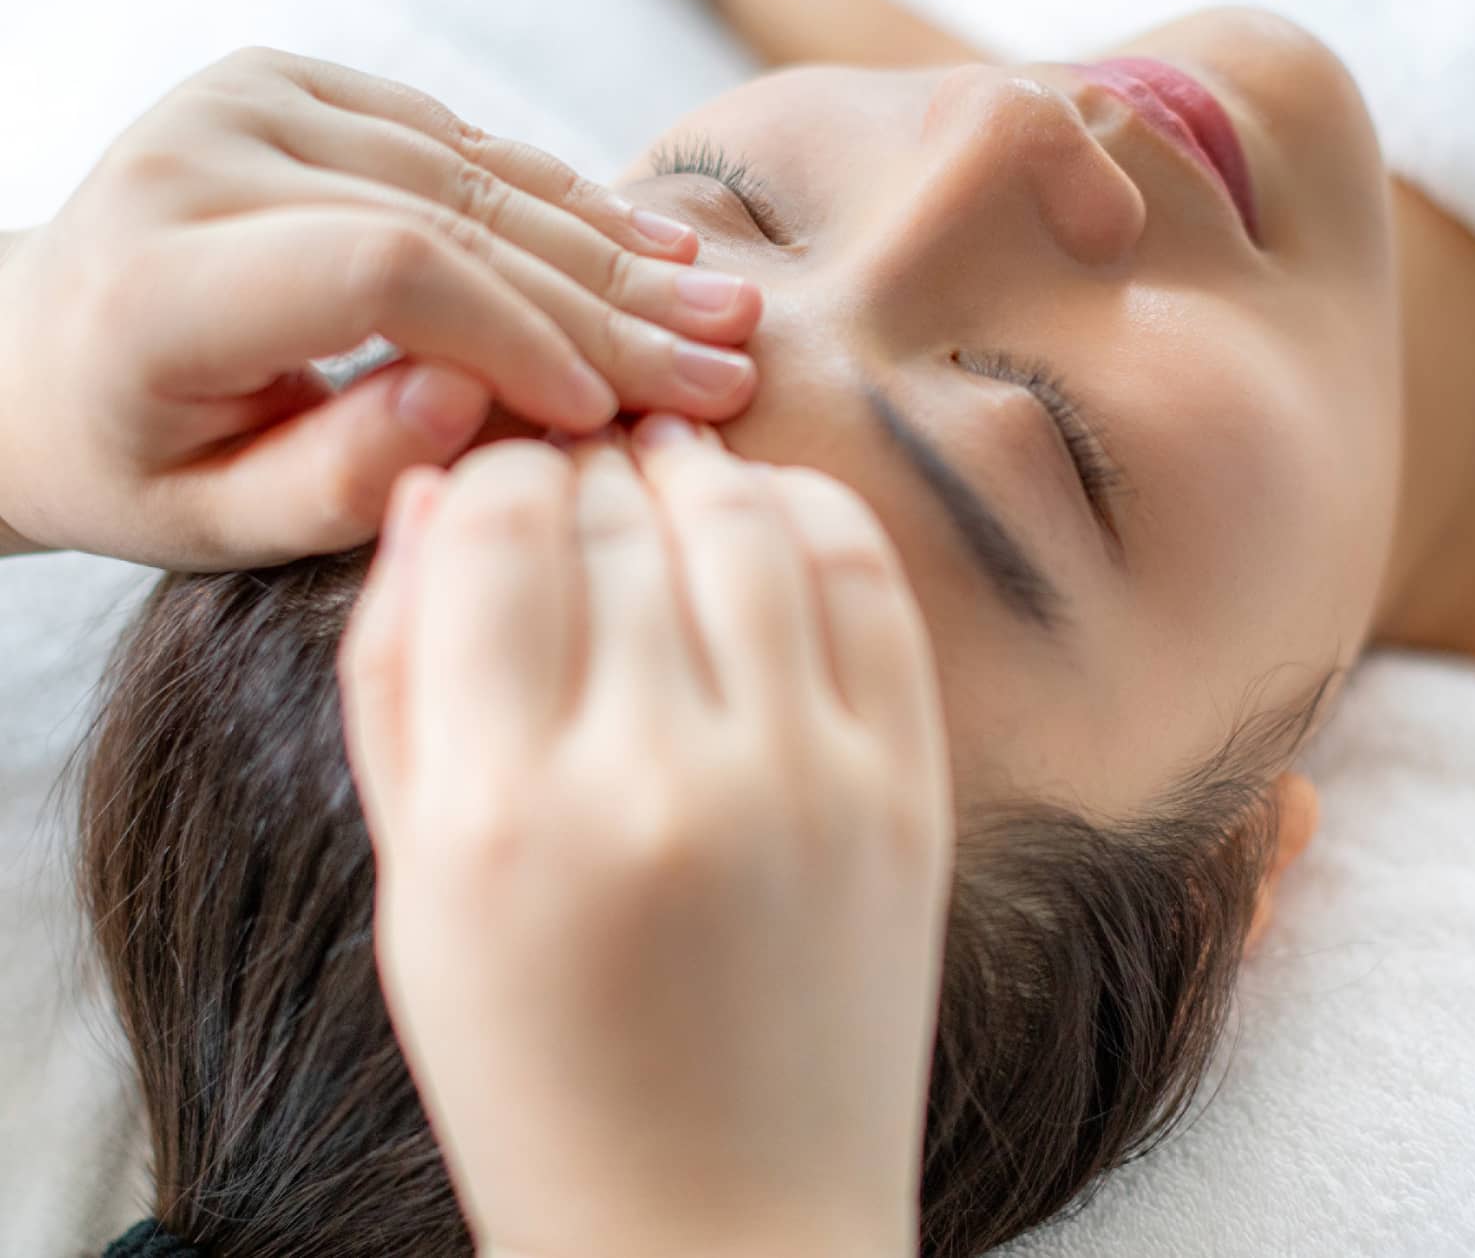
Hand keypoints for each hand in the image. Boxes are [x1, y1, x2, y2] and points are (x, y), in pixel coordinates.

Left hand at [0, 48, 760, 567]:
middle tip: (724, 360)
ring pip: (475, 172)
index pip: (383, 274)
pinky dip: (562, 198)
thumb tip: (472, 398)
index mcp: (158, 276)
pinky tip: (651, 241)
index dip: (521, 337)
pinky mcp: (296, 83)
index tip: (611, 414)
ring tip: (717, 303)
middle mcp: (199, 155)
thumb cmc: (135, 461)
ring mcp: (249, 99)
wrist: (39, 351)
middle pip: (449, 217)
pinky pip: (461, 141)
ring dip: (609, 247)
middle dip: (602, 302)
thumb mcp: (218, 524)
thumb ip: (342, 478)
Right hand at [338, 415, 954, 1257]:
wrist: (721, 1224)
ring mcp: (803, 778)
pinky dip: (809, 511)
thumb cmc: (534, 1066)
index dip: (488, 474)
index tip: (494, 489)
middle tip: (573, 472)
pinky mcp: (906, 789)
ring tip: (659, 472)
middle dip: (580, 465)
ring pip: (745, 517)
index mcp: (503, 814)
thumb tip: (427, 496)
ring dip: (689, 469)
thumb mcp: (412, 887)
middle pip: (617, 509)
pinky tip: (763, 519)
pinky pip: (867, 579)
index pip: (492, 528)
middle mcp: (659, 778)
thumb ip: (395, 676)